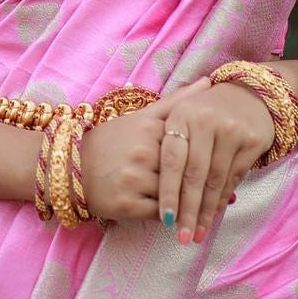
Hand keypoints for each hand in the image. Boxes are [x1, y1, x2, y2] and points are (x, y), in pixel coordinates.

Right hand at [77, 77, 212, 223]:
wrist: (70, 169)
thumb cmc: (110, 143)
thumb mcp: (140, 117)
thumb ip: (176, 102)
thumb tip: (209, 81)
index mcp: (148, 128)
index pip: (190, 145)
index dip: (205, 157)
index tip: (221, 165)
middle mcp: (142, 151)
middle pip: (185, 171)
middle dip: (202, 183)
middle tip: (226, 195)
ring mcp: (134, 178)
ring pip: (176, 194)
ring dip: (190, 203)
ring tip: (204, 208)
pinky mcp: (127, 205)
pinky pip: (162, 214)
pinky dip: (172, 216)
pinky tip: (177, 216)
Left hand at [147, 78, 274, 243]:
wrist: (249, 93)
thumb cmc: (205, 109)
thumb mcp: (182, 113)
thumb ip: (165, 140)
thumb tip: (147, 180)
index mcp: (182, 115)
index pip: (173, 160)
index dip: (169, 192)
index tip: (166, 219)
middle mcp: (206, 121)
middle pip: (194, 175)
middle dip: (188, 210)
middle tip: (182, 236)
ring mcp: (231, 131)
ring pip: (215, 180)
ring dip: (206, 211)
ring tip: (197, 233)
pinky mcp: (252, 141)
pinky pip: (234, 178)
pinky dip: (222, 198)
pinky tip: (214, 213)